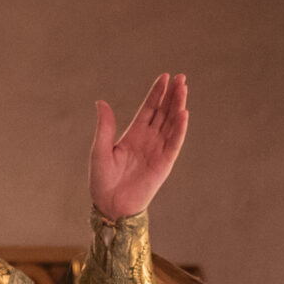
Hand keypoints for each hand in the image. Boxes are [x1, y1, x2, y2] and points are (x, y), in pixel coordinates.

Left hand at [91, 73, 189, 219]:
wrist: (110, 206)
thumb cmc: (102, 181)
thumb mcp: (99, 150)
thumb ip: (104, 127)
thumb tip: (101, 102)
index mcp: (133, 135)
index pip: (149, 109)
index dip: (157, 93)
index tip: (164, 77)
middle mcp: (148, 140)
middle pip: (163, 113)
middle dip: (172, 95)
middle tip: (181, 77)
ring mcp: (158, 151)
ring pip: (171, 124)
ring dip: (178, 107)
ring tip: (184, 89)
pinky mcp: (164, 164)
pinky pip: (174, 144)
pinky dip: (180, 129)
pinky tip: (184, 114)